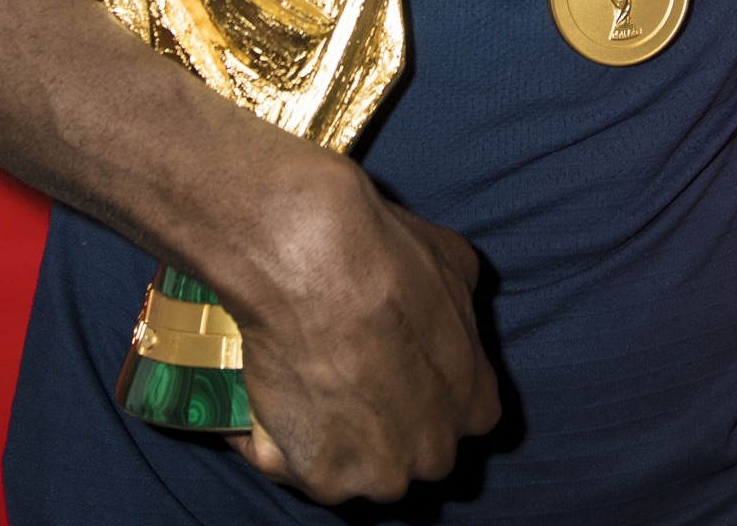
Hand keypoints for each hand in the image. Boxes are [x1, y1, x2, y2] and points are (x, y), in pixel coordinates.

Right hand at [216, 145, 500, 504]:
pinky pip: (289, 465)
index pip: (465, 417)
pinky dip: (269, 437)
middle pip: (411, 453)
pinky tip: (264, 396)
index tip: (398, 366)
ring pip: (353, 469)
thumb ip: (458, 305)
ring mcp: (379, 474)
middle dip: (384, 424)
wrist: (320, 265)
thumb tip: (444, 301)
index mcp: (473, 404)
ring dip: (330, 437)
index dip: (429, 392)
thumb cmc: (388, 257)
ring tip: (301, 384)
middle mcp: (433, 452)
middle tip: (348, 374)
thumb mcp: (454, 263)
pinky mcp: (322, 478)